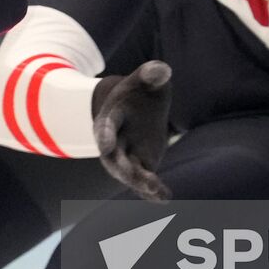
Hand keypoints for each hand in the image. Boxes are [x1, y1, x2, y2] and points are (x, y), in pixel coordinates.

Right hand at [92, 60, 172, 202]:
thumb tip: (161, 70)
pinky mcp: (140, 166)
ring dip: (140, 183)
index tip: (103, 145)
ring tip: (157, 191)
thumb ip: (152, 74)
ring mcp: (126, 156)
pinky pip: (143, 182)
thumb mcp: (145, 79)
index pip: (106, 127)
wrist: (136, 107)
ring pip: (129, 173)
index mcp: (111, 117)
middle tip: (136, 177)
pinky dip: (152, 192)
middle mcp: (114, 141)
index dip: (105, 135)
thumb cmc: (140, 92)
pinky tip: (164, 198)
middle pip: (114, 157)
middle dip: (123, 168)